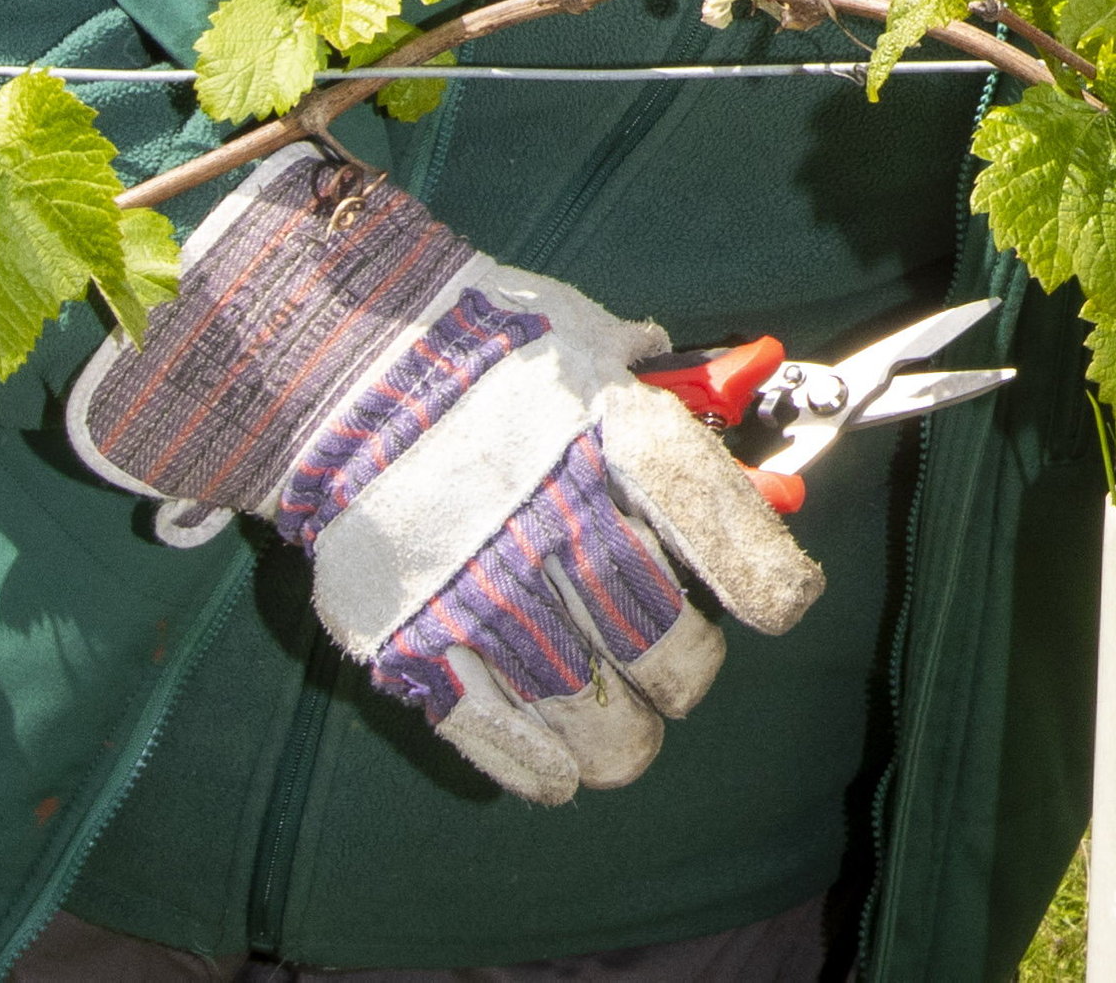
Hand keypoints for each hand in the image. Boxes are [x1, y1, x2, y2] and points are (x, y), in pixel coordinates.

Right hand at [68, 147, 822, 803]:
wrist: (331, 364)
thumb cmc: (478, 345)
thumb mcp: (587, 340)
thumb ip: (661, 399)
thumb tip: (735, 448)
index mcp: (606, 432)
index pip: (715, 521)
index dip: (768, 578)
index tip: (783, 605)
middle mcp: (546, 512)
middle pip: (655, 632)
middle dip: (685, 670)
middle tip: (682, 673)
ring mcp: (472, 580)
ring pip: (583, 699)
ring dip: (624, 739)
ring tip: (633, 743)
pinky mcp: (403, 631)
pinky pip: (486, 724)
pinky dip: (535, 762)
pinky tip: (562, 774)